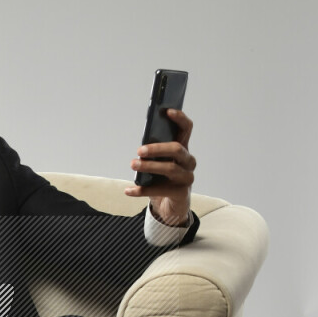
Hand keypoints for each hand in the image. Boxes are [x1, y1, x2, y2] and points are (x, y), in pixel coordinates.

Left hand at [125, 108, 195, 225]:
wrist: (169, 205)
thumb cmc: (162, 179)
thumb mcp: (157, 163)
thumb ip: (153, 154)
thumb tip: (140, 149)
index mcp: (183, 149)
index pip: (186, 129)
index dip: (179, 118)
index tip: (167, 111)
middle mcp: (188, 162)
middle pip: (177, 148)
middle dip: (157, 148)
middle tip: (139, 150)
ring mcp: (187, 177)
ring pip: (170, 168)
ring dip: (149, 166)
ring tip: (133, 164)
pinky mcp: (180, 193)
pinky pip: (160, 190)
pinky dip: (141, 190)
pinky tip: (128, 190)